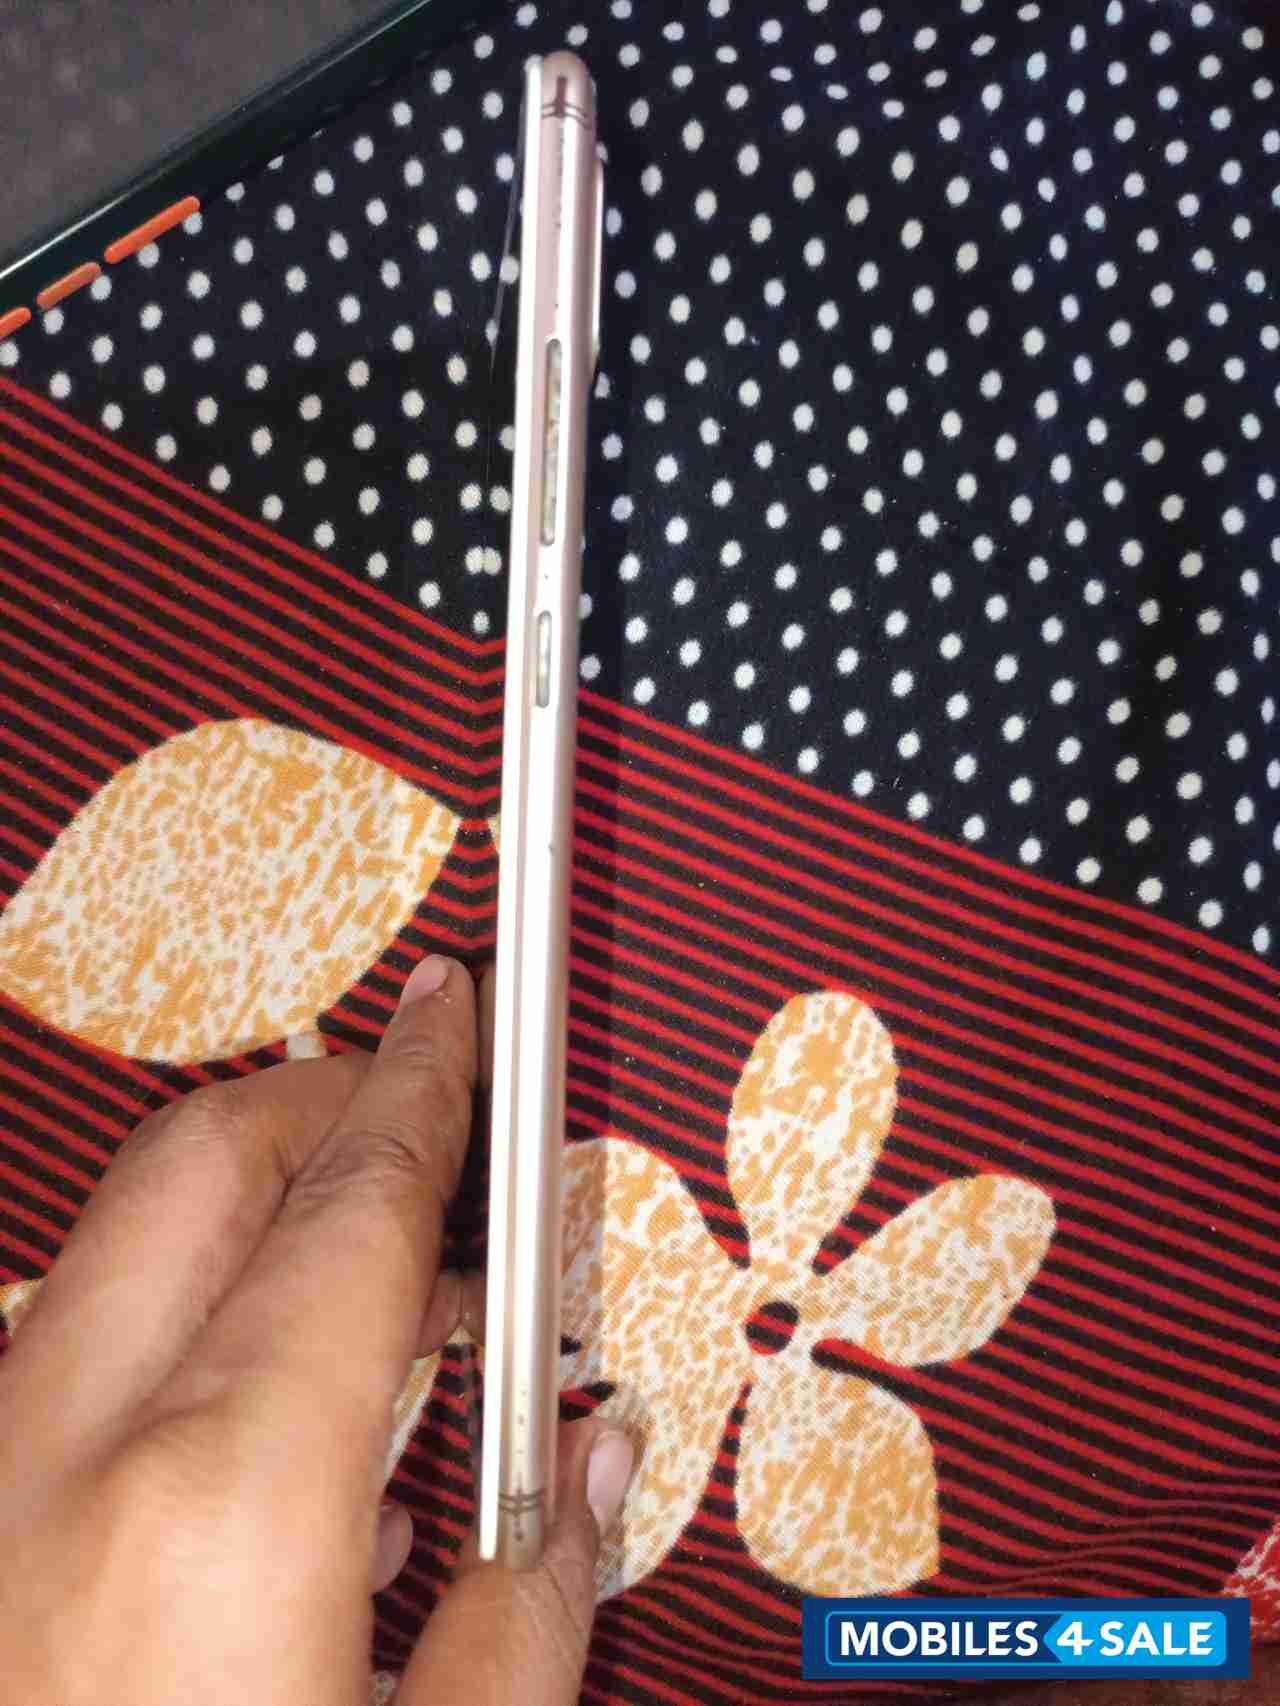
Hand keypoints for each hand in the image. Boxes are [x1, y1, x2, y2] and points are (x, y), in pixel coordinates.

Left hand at [0, 957, 632, 1704]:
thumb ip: (524, 1615)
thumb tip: (585, 1470)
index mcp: (216, 1507)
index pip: (351, 1206)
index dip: (425, 1087)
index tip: (455, 1013)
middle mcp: (63, 1465)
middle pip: (200, 1165)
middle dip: (323, 1099)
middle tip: (422, 1096)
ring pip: (118, 1252)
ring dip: (254, 1218)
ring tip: (388, 1276)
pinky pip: (67, 1369)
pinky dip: (182, 1333)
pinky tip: (285, 1429)